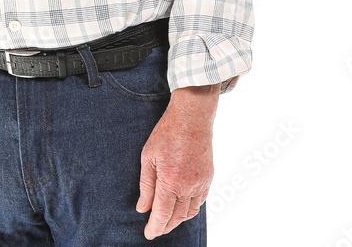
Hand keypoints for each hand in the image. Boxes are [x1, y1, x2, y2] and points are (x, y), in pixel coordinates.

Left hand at [137, 85, 217, 239]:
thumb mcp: (148, 157)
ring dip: (178, 220)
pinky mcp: (208, 178)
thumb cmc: (167, 133)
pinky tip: (181, 208)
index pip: (162, 214)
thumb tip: (142, 208)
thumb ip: (146, 185)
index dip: (155, 227)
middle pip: (177, 217)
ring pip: (189, 212)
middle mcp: (188, 186)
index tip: (148, 234)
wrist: (192, 118)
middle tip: (155, 230)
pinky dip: (190, 209)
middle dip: (165, 226)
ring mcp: (201, 183)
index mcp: (170, 181)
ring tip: (166, 221)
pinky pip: (199, 202)